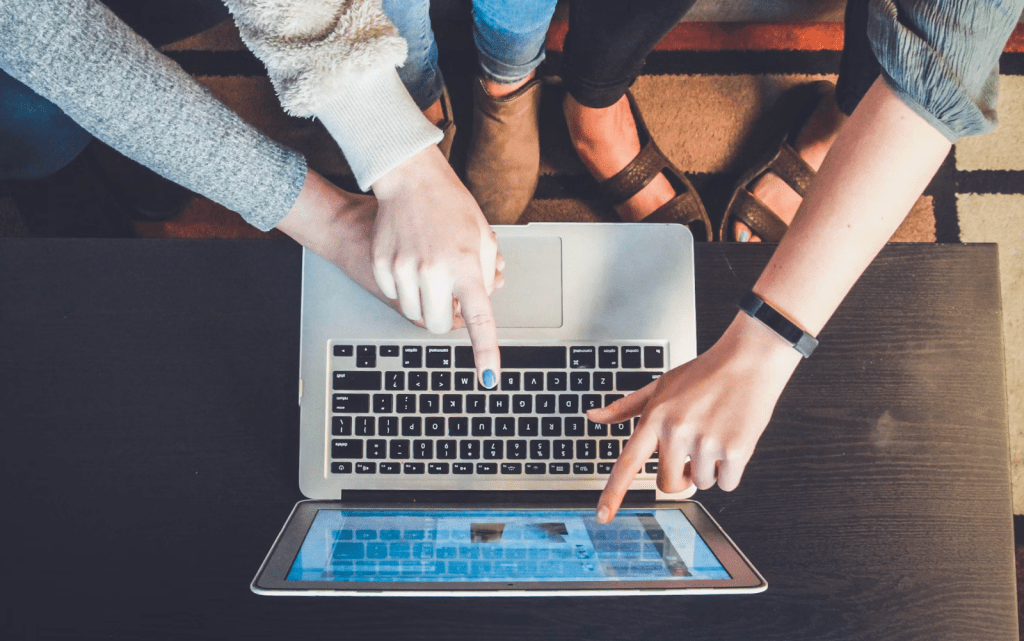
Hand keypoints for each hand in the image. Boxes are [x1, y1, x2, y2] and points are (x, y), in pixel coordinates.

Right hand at [371, 146, 502, 386]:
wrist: (410, 179)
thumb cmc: (451, 206)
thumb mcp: (482, 237)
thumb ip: (487, 275)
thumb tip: (482, 303)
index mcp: (466, 266)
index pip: (480, 320)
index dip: (486, 353)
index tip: (489, 378)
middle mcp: (434, 271)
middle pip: (439, 325)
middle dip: (446, 319)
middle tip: (450, 297)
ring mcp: (404, 269)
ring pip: (414, 314)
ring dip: (425, 303)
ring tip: (431, 272)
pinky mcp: (382, 265)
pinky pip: (394, 296)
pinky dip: (404, 288)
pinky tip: (410, 261)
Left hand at [590, 313, 802, 522]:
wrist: (749, 360)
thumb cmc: (704, 373)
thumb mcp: (659, 385)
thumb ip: (625, 407)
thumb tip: (593, 416)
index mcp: (655, 418)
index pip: (628, 463)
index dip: (613, 493)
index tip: (603, 516)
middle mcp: (677, 432)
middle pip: (668, 484)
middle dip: (681, 475)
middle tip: (692, 450)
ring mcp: (706, 442)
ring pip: (701, 483)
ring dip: (709, 468)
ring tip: (715, 434)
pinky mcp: (735, 450)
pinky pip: (727, 483)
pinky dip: (731, 471)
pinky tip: (732, 440)